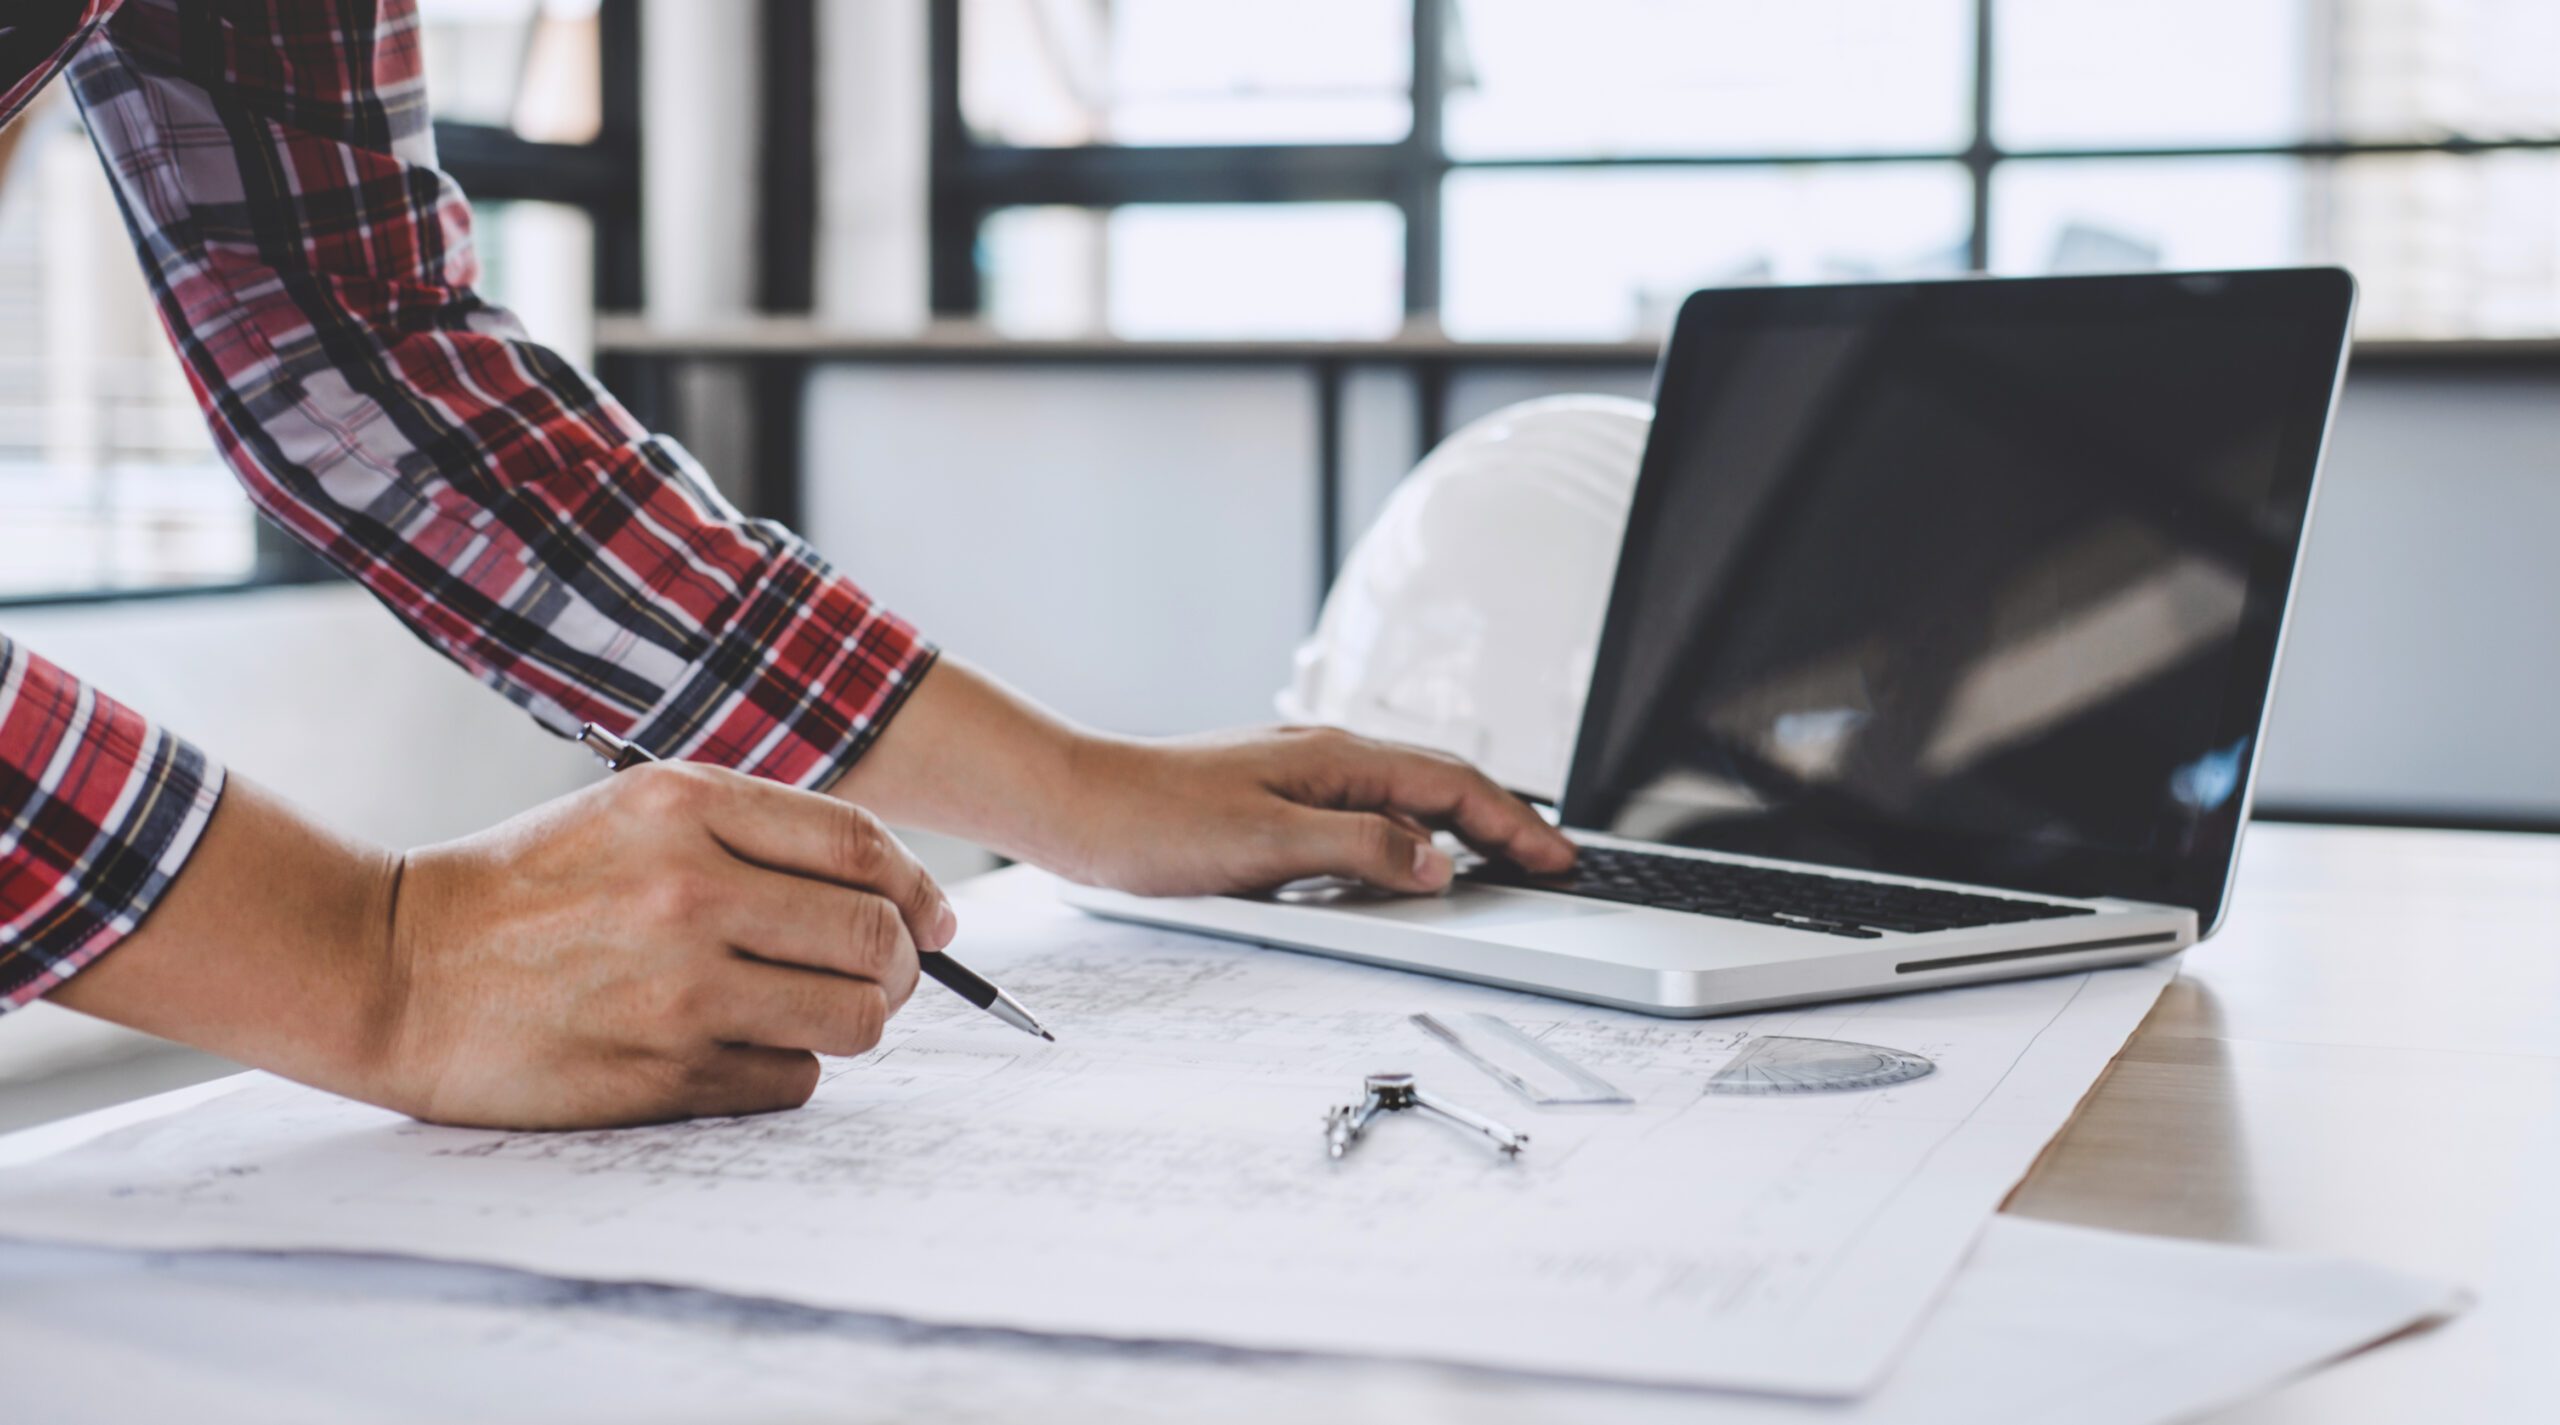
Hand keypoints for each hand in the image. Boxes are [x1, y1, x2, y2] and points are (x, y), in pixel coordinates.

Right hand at [377, 762, 952, 1127]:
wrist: (395, 970)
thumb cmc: (525, 890)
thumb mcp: (632, 813)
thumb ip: (753, 834)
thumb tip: (890, 892)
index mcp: (687, 807)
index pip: (863, 846)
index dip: (920, 887)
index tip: (935, 917)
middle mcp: (690, 891)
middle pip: (876, 936)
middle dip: (903, 963)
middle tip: (889, 975)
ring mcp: (679, 988)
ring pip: (853, 1018)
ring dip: (855, 1021)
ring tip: (817, 1014)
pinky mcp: (663, 1071)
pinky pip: (792, 1081)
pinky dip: (787, 1070)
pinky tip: (742, 1050)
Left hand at [1052, 726, 1577, 897]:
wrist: (1074, 806)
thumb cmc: (1153, 821)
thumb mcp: (1269, 844)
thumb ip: (1362, 847)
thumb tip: (1438, 863)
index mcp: (1337, 758)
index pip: (1454, 787)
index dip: (1515, 826)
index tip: (1559, 860)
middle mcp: (1326, 757)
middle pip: (1441, 783)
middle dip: (1504, 822)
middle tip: (1550, 863)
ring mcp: (1301, 775)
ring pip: (1405, 796)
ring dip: (1460, 826)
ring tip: (1499, 863)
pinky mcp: (1274, 801)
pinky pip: (1367, 812)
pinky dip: (1408, 835)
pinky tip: (1405, 863)